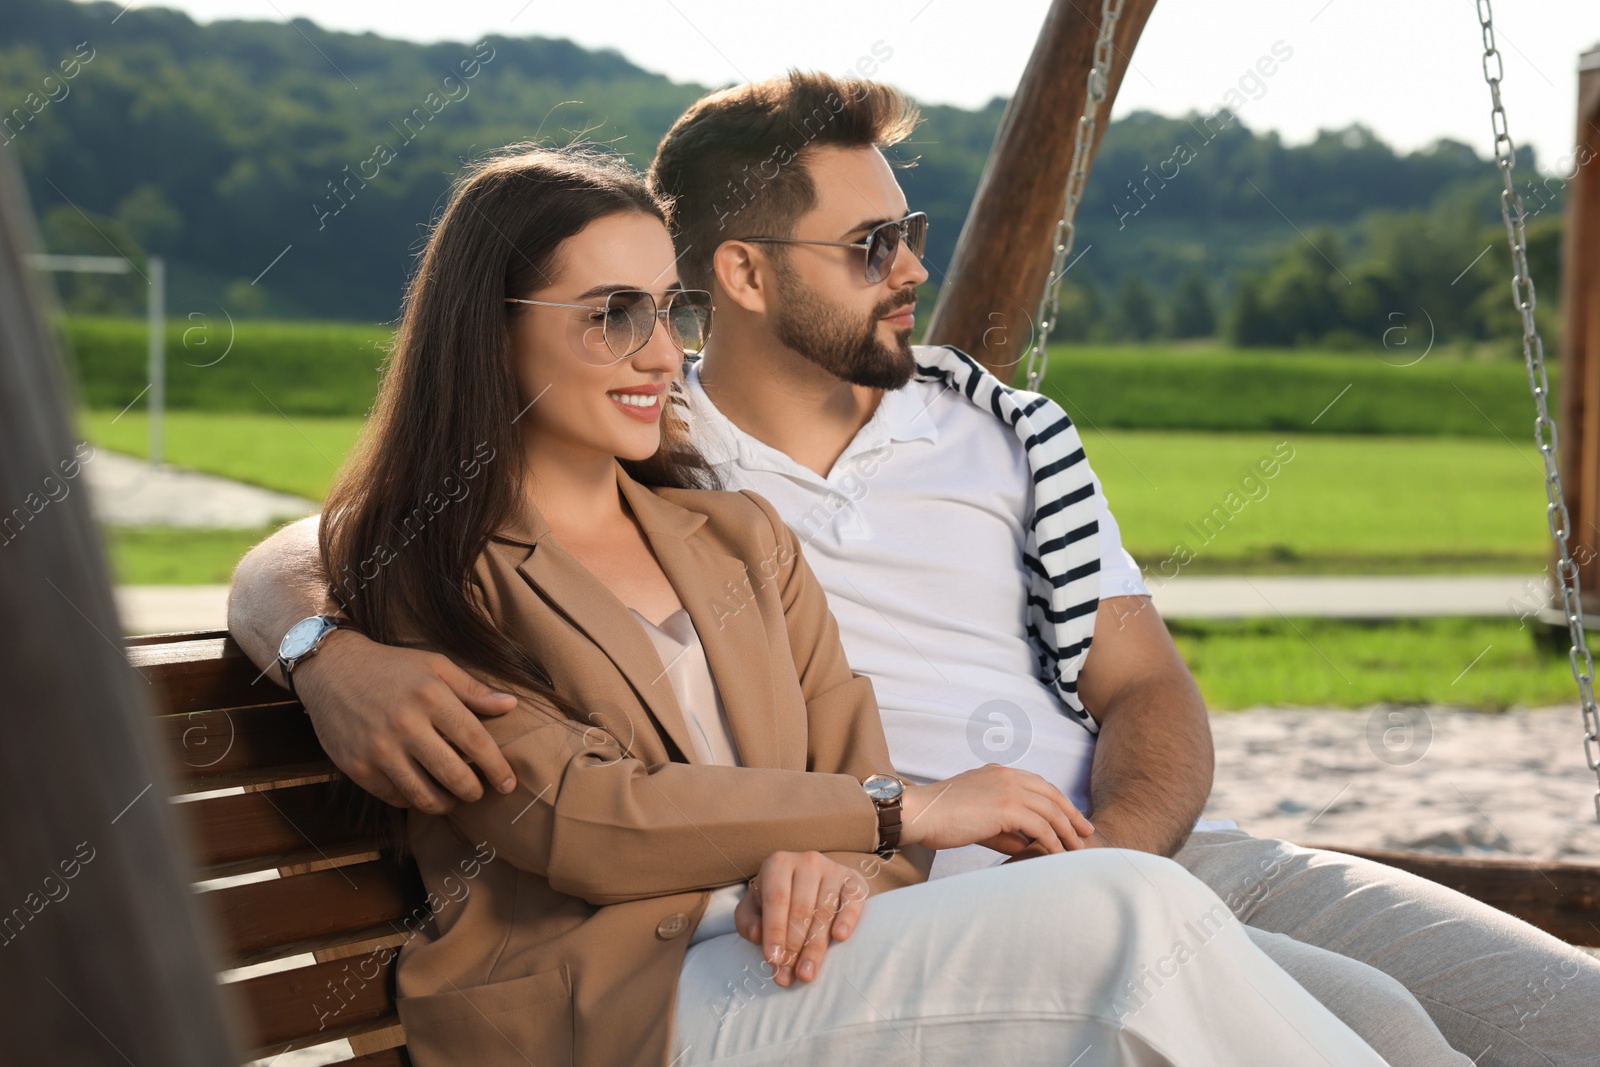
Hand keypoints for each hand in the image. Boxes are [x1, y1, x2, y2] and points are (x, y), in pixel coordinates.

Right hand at [292, 629, 519, 812]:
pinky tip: (422, 791)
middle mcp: (406, 726)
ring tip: (453, 799)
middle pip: (453, 775)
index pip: (476, 742)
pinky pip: (395, 797)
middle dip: (474, 792)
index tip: (509, 783)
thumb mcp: (435, 666)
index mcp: (431, 697)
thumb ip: (473, 690)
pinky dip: (413, 800)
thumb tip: (511, 705)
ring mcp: (379, 750)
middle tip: (479, 793)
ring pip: (424, 795)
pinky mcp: (358, 767)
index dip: (497, 768)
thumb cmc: (391, 667)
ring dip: (446, 804)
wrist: (331, 670)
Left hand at [734, 851, 868, 987]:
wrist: (808, 879)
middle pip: (801, 909)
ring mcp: (833, 869)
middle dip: (794, 947)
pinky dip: (847, 918)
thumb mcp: (753, 907)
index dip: (774, 931)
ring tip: (807, 974)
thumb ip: (747, 921)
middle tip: (789, 977)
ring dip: (815, 947)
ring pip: (825, 911)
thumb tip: (758, 935)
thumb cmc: (777, 898)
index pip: (776, 899)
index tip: (772, 959)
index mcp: (778, 864)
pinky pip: (853, 900)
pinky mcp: (854, 880)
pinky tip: (840, 937)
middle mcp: (807, 862)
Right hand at [900, 764, 1093, 854]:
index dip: (1057, 802)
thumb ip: (1005, 827)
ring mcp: (1008, 788)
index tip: (1070, 818)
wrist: (920, 813)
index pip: (1038, 785)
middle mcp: (1006, 775)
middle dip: (1071, 814)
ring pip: (1050, 810)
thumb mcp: (979, 818)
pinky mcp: (1006, 807)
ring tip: (1077, 849)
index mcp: (998, 772)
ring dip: (1067, 831)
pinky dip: (1053, 841)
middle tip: (1086, 831)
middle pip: (1051, 794)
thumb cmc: (941, 818)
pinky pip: (1040, 826)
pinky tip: (1058, 854)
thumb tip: (1029, 843)